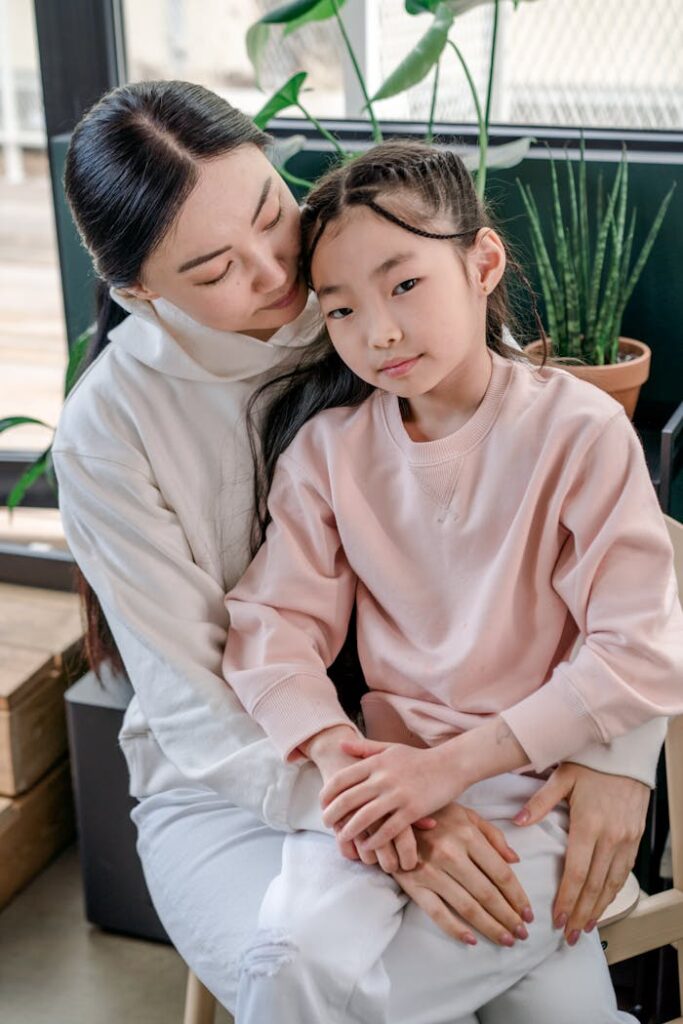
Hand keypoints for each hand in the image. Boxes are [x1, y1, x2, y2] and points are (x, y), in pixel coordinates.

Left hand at [305, 727, 432, 870]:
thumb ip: (364, 748)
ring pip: (364, 817)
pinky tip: (368, 846)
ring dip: (349, 831)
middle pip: (347, 800)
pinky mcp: (413, 811)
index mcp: (375, 763)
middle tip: (326, 824)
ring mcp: (398, 795)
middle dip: (332, 815)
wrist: (451, 765)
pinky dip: (375, 840)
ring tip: (342, 838)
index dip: (327, 794)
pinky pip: (388, 830)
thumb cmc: (418, 758)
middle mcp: (383, 778)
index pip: (341, 779)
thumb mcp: (390, 748)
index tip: (322, 804)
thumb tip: (341, 744)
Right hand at [392, 802, 533, 946]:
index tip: (528, 912)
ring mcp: (430, 870)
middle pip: (487, 893)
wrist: (388, 813)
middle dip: (509, 917)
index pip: (500, 873)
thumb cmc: (433, 813)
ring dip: (490, 927)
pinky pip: (437, 913)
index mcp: (466, 834)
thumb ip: (492, 835)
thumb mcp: (465, 814)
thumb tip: (515, 861)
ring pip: (467, 907)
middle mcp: (450, 853)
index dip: (518, 896)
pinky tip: (472, 940)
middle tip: (523, 933)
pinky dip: (455, 930)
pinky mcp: (413, 884)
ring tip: (506, 939)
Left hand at [513, 763, 648, 941]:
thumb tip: (517, 822)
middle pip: (594, 886)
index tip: (557, 919)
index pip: (576, 872)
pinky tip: (604, 904)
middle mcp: (610, 837)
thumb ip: (540, 802)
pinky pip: (624, 872)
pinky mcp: (635, 838)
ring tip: (585, 928)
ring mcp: (626, 839)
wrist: (626, 753)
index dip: (566, 899)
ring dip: (598, 909)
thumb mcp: (561, 777)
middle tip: (569, 936)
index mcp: (588, 824)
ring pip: (612, 884)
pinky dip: (614, 893)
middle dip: (580, 914)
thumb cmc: (590, 762)